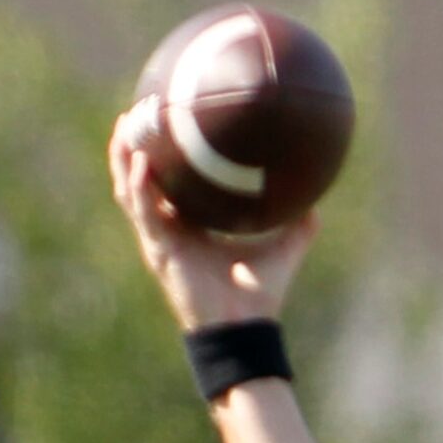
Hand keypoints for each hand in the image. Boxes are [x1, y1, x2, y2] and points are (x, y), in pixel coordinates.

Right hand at [108, 110, 315, 331]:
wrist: (242, 328)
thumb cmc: (258, 295)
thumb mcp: (286, 248)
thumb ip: (299, 222)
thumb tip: (318, 197)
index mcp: (191, 230)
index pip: (169, 188)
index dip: (163, 159)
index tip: (164, 125)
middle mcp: (170, 233)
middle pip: (140, 183)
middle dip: (133, 149)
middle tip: (135, 114)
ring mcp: (159, 242)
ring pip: (131, 193)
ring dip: (124, 159)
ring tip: (126, 126)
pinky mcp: (159, 251)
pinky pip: (144, 212)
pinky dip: (139, 185)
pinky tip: (140, 159)